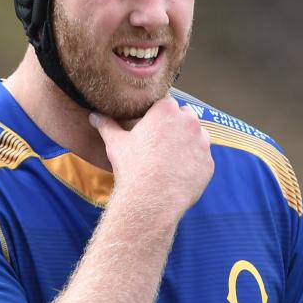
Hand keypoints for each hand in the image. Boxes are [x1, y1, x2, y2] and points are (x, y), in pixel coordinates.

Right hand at [89, 96, 213, 220]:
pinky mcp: (209, 163)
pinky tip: (179, 173)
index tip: (151, 126)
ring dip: (188, 142)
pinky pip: (203, 158)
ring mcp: (202, 143)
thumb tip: (94, 116)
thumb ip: (107, 125)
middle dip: (176, 125)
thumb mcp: (116, 143)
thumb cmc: (133, 167)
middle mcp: (189, 122)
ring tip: (170, 158)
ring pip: (198, 135)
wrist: (152, 199)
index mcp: (166, 111)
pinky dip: (194, 163)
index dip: (158, 114)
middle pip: (185, 116)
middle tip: (160, 142)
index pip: (166, 103)